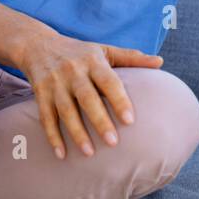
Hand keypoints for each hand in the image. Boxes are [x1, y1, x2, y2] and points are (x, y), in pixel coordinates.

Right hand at [14, 33, 163, 160]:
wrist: (38, 44)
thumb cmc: (79, 52)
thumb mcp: (104, 50)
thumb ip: (131, 57)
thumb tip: (160, 62)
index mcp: (92, 61)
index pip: (108, 81)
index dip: (119, 100)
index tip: (130, 121)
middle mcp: (72, 71)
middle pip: (86, 98)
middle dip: (99, 120)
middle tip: (113, 143)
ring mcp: (55, 83)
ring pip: (65, 110)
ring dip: (76, 132)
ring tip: (89, 153)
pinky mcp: (40, 93)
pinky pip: (46, 117)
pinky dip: (52, 136)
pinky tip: (61, 154)